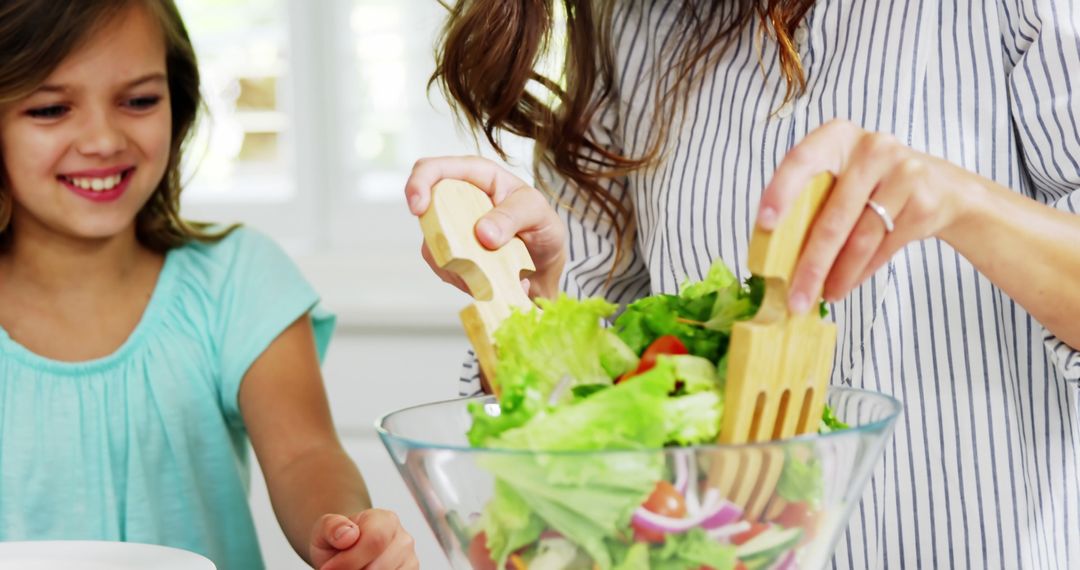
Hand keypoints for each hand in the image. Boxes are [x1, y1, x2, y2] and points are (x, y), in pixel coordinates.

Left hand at [309, 510, 417, 569]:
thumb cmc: (337, 541)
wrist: (346, 552)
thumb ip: (332, 526)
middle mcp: (403, 539)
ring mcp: (410, 560)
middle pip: (378, 567)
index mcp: (386, 519)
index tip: (328, 568)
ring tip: (352, 569)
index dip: (349, 560)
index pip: (375, 541)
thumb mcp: (325, 529)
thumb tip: (348, 535)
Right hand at [405, 155, 566, 299]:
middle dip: (440, 237)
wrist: (545, 266)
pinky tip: (491, 282)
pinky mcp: (453, 255)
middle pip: (426, 211)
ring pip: (433, 246)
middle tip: (467, 260)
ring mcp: (453, 230)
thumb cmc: (543, 228)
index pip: (435, 169)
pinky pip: (444, 269)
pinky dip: (466, 281)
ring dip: (460, 266)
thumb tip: (482, 232)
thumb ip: (514, 216)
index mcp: (478, 177)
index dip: (419, 184)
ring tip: (495, 274)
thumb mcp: (539, 214)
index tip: (418, 209)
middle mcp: (459, 200)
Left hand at [758, 119, 976, 312]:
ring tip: (822, 296)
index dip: (781, 192)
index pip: (802, 160)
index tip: (765, 224)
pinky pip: (883, 247)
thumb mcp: (842, 176)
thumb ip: (811, 198)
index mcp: (837, 137)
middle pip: (833, 216)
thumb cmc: (873, 184)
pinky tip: (846, 285)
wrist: (942, 188)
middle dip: (811, 264)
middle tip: (794, 297)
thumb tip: (774, 250)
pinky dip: (860, 272)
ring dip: (838, 276)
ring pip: (860, 239)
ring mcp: (903, 173)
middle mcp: (872, 148)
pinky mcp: (923, 203)